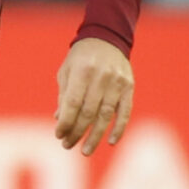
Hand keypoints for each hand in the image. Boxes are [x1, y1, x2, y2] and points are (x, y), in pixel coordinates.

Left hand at [54, 37, 134, 155]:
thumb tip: (60, 120)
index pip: (73, 103)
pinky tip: (110, 142)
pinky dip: (118, 128)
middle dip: (77, 132)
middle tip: (68, 146)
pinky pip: (125, 112)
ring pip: (105, 116)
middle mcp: (100, 77)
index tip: (59, 135)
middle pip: (88, 112)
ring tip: (85, 150)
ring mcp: (117, 83)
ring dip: (95, 136)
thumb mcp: (66, 70)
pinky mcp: (129, 87)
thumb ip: (64, 95)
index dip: (66, 122)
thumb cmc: (81, 57)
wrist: (107, 38)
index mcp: (82, 71)